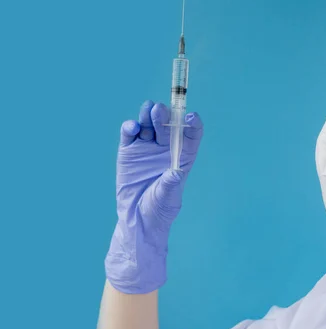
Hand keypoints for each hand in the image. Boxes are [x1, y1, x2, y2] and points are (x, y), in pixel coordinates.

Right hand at [105, 100, 202, 293]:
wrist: (136, 218)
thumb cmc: (159, 209)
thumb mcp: (167, 198)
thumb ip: (170, 185)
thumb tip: (174, 173)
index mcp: (183, 157)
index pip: (192, 135)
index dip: (193, 124)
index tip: (191, 116)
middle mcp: (166, 148)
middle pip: (169, 125)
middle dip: (166, 116)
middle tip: (160, 111)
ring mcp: (147, 147)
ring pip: (149, 123)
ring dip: (149, 114)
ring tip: (149, 110)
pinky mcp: (129, 150)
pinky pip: (130, 133)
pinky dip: (130, 126)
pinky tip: (133, 126)